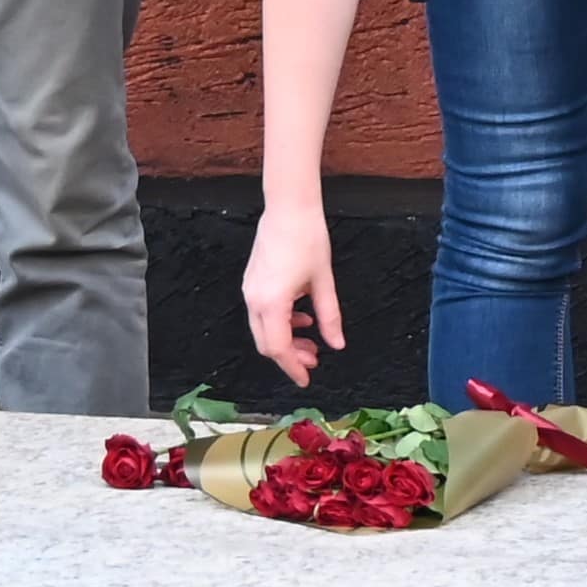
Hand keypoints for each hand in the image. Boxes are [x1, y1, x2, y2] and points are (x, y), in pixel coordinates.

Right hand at [243, 194, 341, 386]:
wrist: (289, 208)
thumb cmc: (308, 240)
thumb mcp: (324, 282)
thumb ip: (330, 317)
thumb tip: (336, 343)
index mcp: (272, 303)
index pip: (278, 348)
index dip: (293, 367)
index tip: (306, 379)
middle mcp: (255, 300)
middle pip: (267, 343)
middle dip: (290, 356)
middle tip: (315, 359)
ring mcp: (250, 290)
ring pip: (264, 329)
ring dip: (287, 338)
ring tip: (312, 340)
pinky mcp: (252, 281)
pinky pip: (262, 313)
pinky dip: (281, 321)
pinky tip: (302, 316)